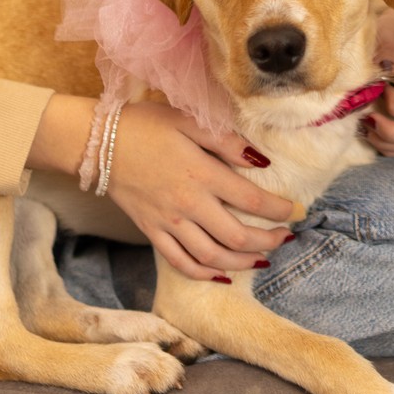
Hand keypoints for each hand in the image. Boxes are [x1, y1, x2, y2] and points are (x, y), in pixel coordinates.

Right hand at [28, 95, 298, 280]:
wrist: (97, 143)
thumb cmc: (145, 125)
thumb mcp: (188, 120)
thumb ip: (226, 140)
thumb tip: (261, 162)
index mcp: (201, 174)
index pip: (251, 200)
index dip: (280, 210)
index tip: (296, 211)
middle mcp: (187, 204)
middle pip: (237, 236)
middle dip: (269, 241)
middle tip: (286, 237)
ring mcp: (168, 222)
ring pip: (212, 256)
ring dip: (242, 261)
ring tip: (263, 258)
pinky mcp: (152, 232)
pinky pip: (180, 262)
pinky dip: (204, 273)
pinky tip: (222, 273)